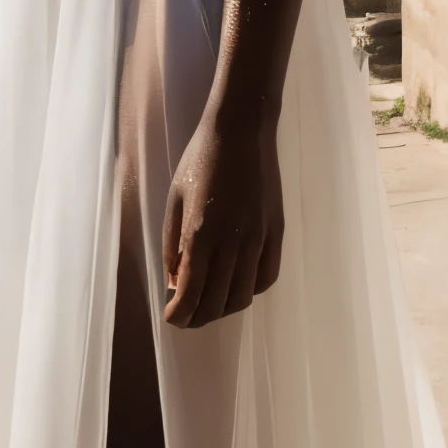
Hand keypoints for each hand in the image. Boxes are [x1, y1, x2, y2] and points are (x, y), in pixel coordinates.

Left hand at [161, 111, 282, 328]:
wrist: (242, 129)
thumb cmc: (201, 159)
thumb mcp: (175, 198)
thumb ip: (171, 243)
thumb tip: (176, 280)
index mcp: (201, 234)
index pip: (191, 295)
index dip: (179, 316)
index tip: (171, 318)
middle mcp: (232, 243)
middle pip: (216, 303)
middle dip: (196, 318)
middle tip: (185, 315)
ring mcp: (259, 239)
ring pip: (243, 296)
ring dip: (223, 308)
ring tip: (209, 302)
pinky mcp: (276, 232)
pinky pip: (266, 277)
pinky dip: (251, 289)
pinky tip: (237, 283)